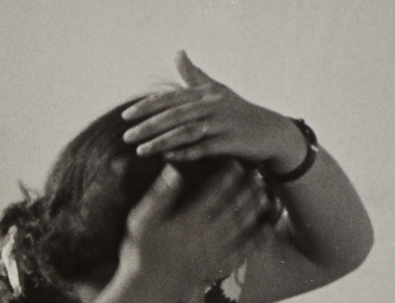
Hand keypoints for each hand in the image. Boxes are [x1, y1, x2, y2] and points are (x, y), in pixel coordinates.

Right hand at [119, 160, 271, 302]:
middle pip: (233, 207)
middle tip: (259, 174)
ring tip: (266, 195)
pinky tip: (266, 231)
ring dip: (255, 210)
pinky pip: (242, 252)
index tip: (236, 163)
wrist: (144, 293)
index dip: (227, 176)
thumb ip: (158, 196)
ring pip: (241, 227)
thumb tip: (173, 170)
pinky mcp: (216, 268)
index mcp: (188, 221)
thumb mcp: (140, 222)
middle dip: (247, 189)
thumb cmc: (138, 255)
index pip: (214, 192)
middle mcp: (205, 235)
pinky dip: (256, 241)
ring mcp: (213, 253)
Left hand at [121, 51, 307, 173]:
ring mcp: (221, 124)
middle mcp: (212, 105)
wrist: (269, 130)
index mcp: (205, 93)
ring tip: (140, 151)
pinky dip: (184, 152)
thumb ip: (193, 75)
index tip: (125, 116)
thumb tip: (178, 53)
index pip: (170, 99)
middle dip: (148, 126)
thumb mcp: (215, 90)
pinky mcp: (230, 142)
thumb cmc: (236, 110)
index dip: (146, 107)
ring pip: (186, 132)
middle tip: (126, 137)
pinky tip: (167, 157)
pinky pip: (203, 148)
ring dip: (161, 141)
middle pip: (174, 115)